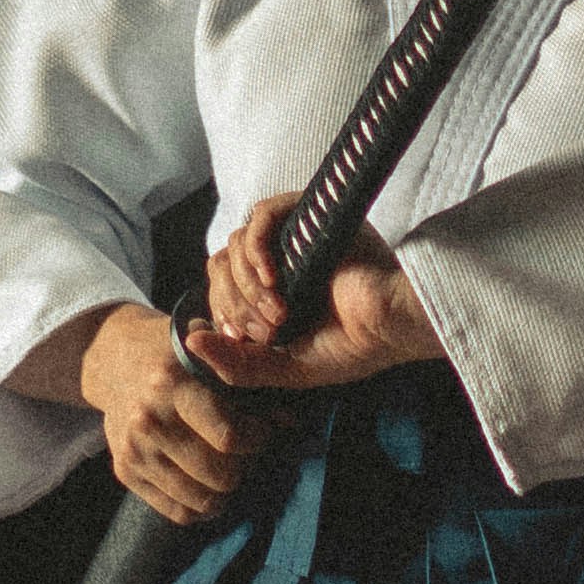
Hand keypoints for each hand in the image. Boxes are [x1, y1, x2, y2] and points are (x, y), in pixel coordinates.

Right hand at [74, 304, 262, 527]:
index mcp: (172, 383)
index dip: (257, 439)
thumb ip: (251, 382)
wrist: (116, 362)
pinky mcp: (125, 471)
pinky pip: (179, 512)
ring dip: (225, 490)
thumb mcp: (212, 354)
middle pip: (219, 474)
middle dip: (244, 467)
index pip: (229, 437)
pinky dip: (202, 507)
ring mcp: (134, 449)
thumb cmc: (178, 358)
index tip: (262, 431)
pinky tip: (209, 487)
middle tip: (245, 453)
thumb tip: (290, 422)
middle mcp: (148, 419)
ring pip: (201, 500)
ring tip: (229, 469)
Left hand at [186, 198, 440, 391]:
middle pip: (221, 264)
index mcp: (273, 291)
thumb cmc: (354, 349)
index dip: (221, 311)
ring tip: (281, 312)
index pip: (221, 286)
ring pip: (235, 244)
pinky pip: (261, 217)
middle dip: (234, 304)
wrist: (394, 327)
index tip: (243, 337)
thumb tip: (189, 338)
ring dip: (248, 286)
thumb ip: (236, 364)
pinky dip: (257, 249)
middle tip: (269, 330)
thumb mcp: (284, 368)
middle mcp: (280, 260)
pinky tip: (272, 277)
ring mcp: (293, 237)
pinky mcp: (309, 216)